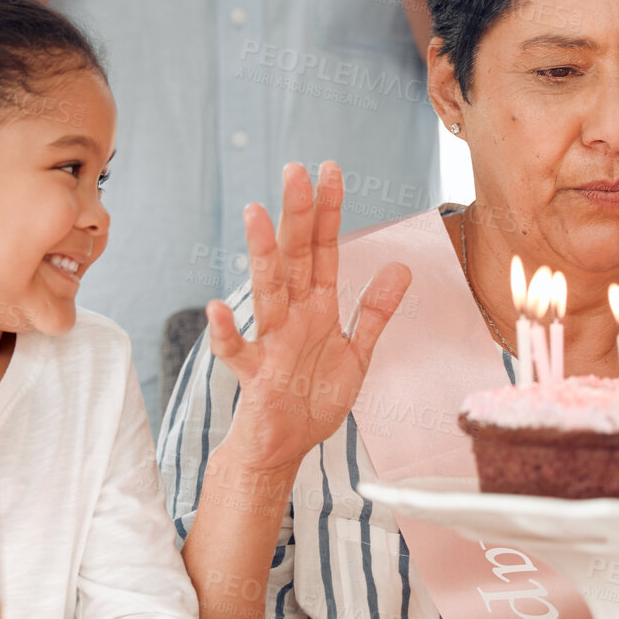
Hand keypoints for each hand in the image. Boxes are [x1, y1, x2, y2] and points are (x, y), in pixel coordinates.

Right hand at [208, 161, 411, 477]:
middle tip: (295, 170)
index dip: (327, 211)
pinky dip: (226, 332)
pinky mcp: (255, 375)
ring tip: (255, 214)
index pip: (322, 249)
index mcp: (316, 306)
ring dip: (261, 255)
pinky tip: (218, 308)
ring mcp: (271, 342)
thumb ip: (375, 311)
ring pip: (266, 291)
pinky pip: (237, 351)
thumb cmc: (312, 398)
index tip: (330, 169)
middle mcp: (292, 315)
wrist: (284, 449)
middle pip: (294, 257)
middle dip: (296, 215)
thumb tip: (400, 266)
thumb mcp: (357, 353)